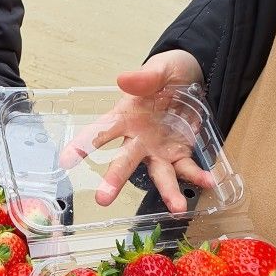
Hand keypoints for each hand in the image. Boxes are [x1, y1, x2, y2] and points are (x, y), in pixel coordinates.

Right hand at [60, 49, 210, 211]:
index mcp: (126, 117)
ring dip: (168, 192)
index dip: (82, 144)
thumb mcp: (161, 68)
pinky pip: (187, 168)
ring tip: (177, 207)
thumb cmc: (168, 73)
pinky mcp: (178, 154)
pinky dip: (198, 176)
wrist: (192, 78)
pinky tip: (209, 181)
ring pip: (160, 175)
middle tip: (102, 199)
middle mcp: (138, 140)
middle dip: (114, 180)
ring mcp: (158, 151)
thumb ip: (146, 76)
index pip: (101, 131)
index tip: (65, 161)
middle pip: (124, 161)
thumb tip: (124, 78)